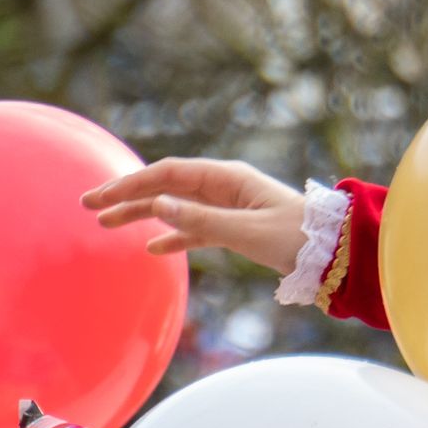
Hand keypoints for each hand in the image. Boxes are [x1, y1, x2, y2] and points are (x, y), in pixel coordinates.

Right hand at [82, 158, 307, 274]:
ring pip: (177, 207)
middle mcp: (227, 187)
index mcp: (229, 178)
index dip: (131, 183)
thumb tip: (156, 204)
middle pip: (167, 186)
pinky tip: (153, 247)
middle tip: (89, 206)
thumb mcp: (246, 230)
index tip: (100, 196)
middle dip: (128, 194)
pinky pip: (197, 228)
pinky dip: (175, 235)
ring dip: (143, 214)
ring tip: (106, 224)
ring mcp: (231, 207)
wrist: (338, 254)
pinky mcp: (238, 229)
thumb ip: (200, 219)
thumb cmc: (298, 237)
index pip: (169, 174)